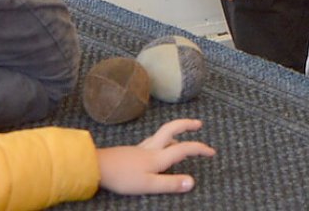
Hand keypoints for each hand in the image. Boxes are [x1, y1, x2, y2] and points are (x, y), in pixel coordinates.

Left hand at [97, 119, 215, 194]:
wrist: (96, 166)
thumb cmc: (122, 177)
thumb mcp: (148, 185)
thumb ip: (170, 184)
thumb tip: (193, 182)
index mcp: (158, 156)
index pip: (184, 149)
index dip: (199, 149)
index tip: (212, 152)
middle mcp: (151, 148)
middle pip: (172, 129)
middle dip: (186, 125)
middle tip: (199, 124)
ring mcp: (141, 148)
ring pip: (162, 135)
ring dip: (175, 133)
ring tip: (182, 138)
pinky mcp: (132, 151)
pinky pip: (153, 141)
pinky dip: (163, 141)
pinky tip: (158, 149)